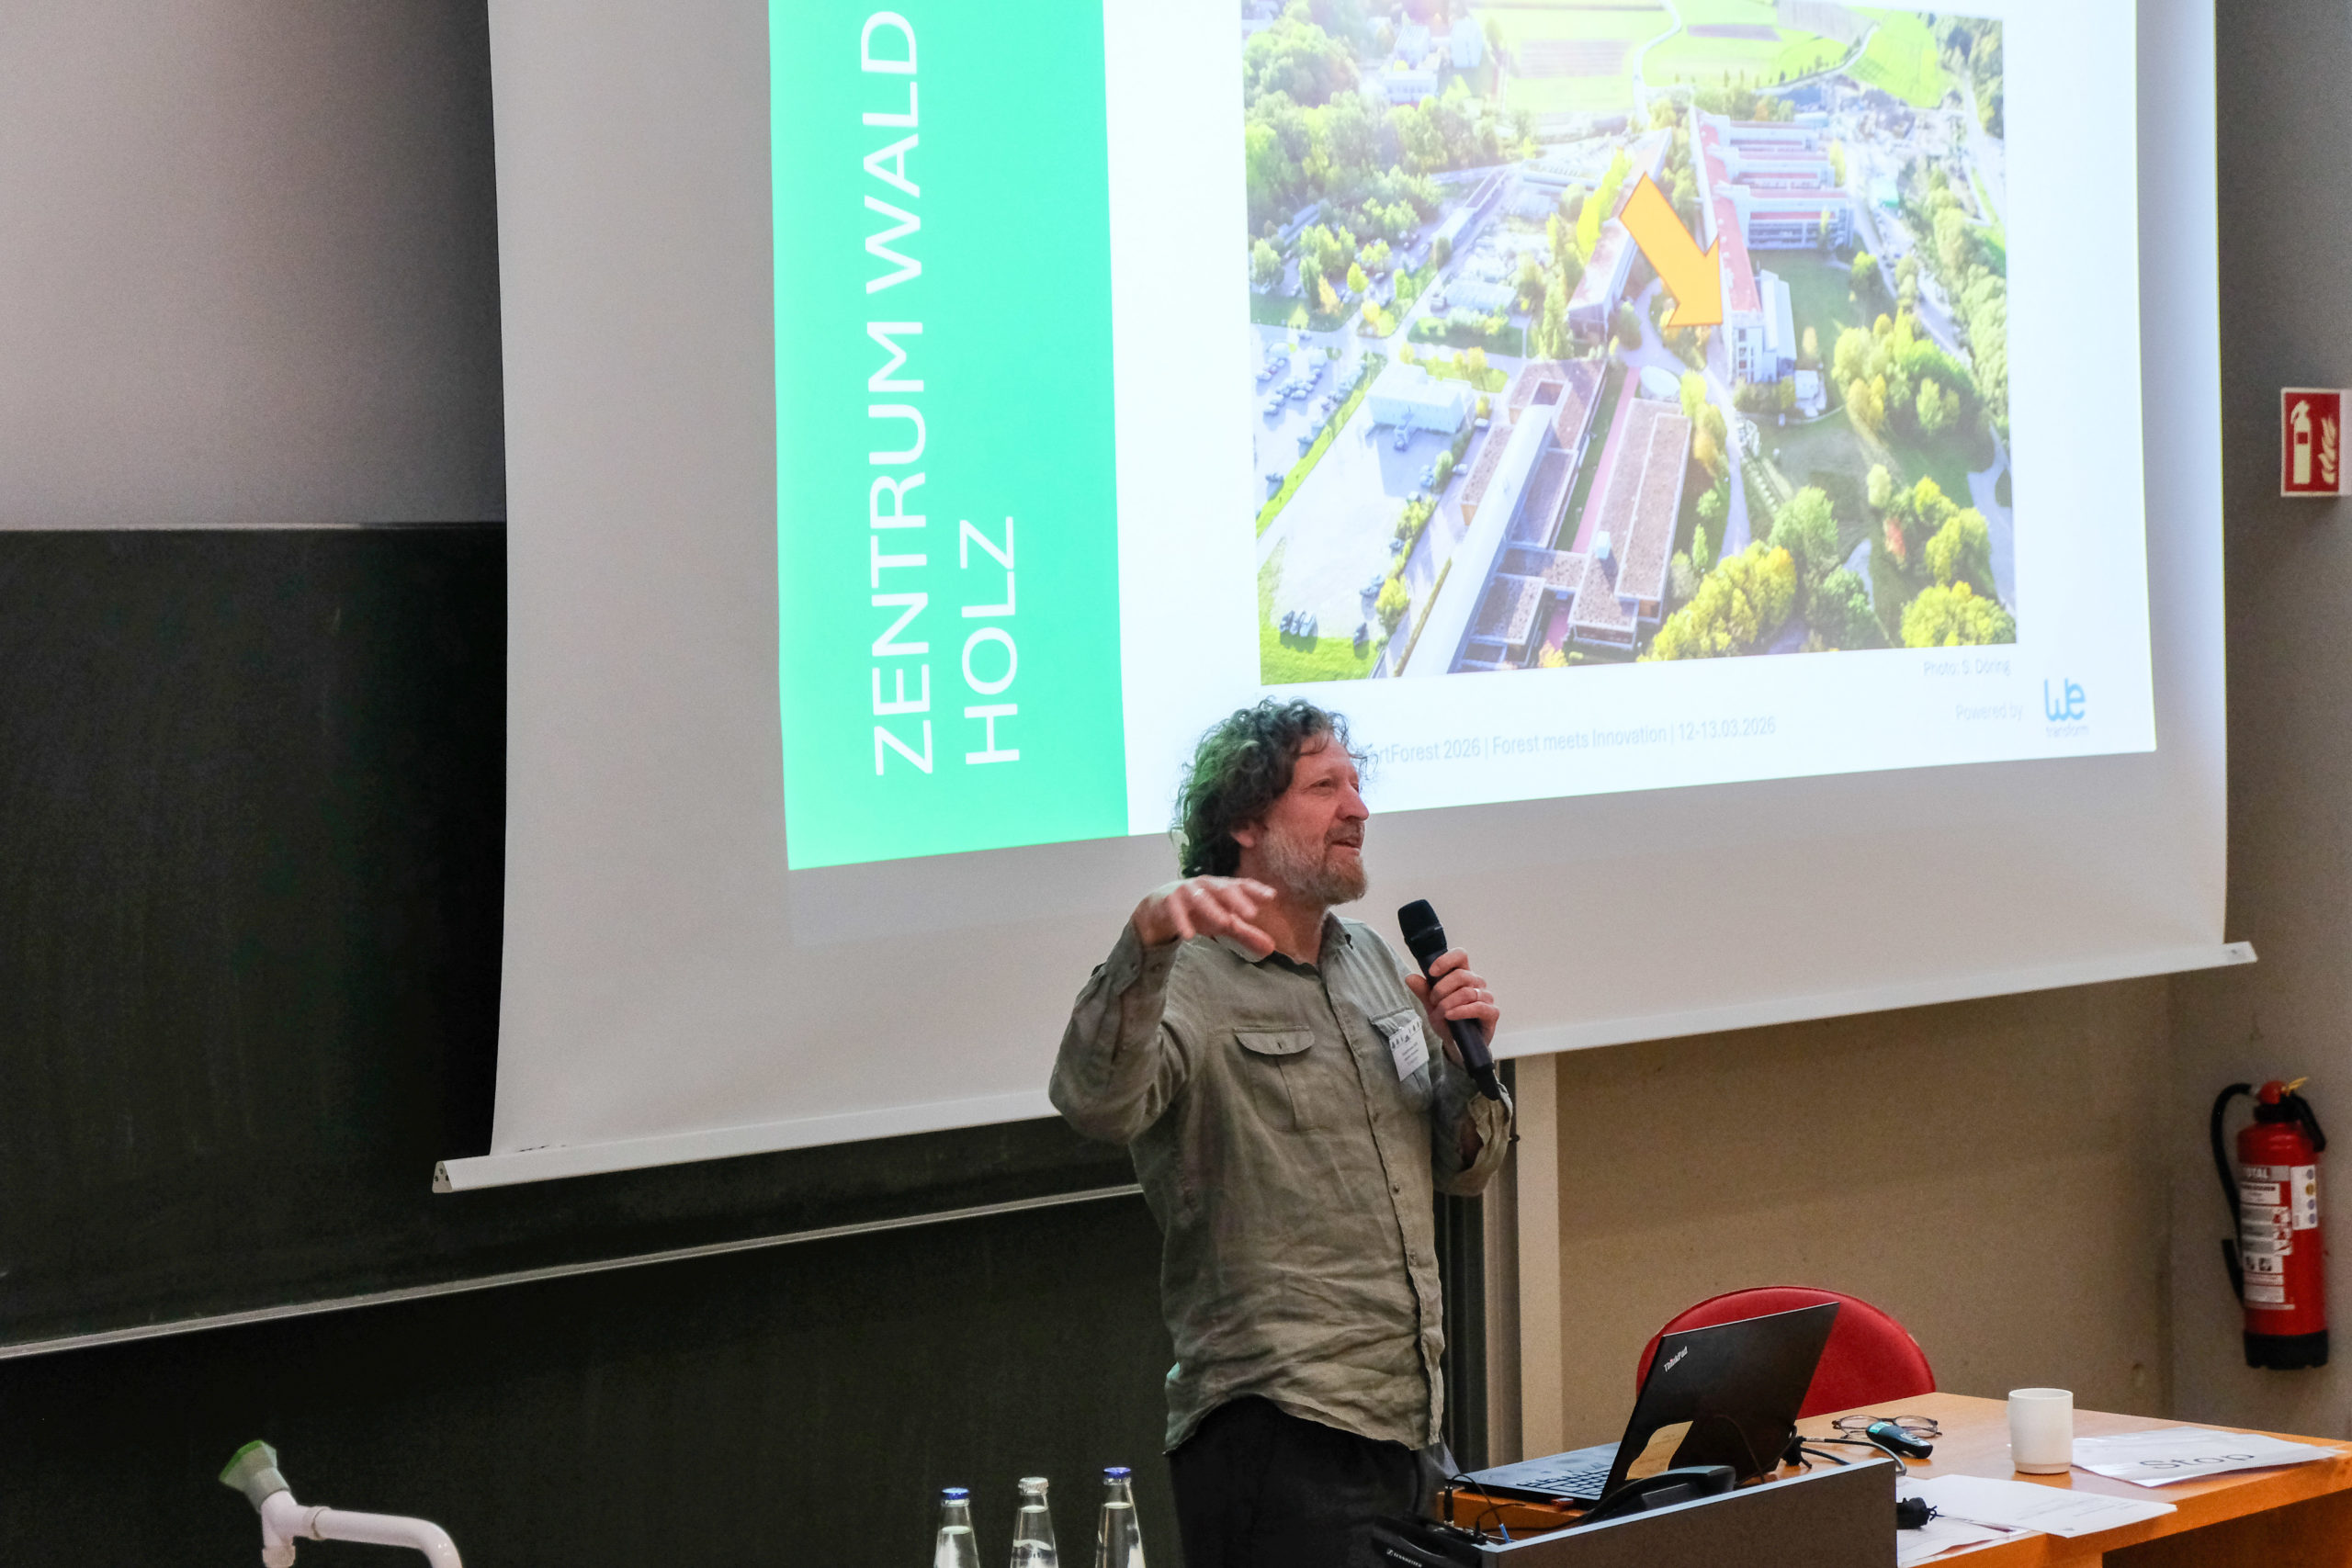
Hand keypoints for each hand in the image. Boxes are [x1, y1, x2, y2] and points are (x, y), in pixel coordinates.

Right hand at [1132, 877, 1277, 958]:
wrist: (1161, 907)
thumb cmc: (1199, 911)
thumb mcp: (1223, 923)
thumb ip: (1246, 933)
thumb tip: (1271, 948)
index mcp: (1222, 887)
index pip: (1242, 885)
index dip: (1256, 889)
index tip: (1271, 896)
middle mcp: (1206, 885)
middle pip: (1223, 889)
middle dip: (1238, 899)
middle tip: (1251, 913)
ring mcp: (1187, 890)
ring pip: (1200, 897)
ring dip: (1213, 909)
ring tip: (1225, 923)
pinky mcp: (1169, 900)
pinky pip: (1176, 910)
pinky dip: (1182, 921)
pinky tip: (1189, 935)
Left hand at [1404, 948, 1498, 1064]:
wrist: (1457, 1045)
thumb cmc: (1448, 1020)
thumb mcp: (1431, 1005)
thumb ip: (1423, 991)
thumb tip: (1410, 977)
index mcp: (1463, 974)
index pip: (1460, 956)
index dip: (1446, 960)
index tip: (1431, 972)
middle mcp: (1476, 982)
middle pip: (1461, 975)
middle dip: (1441, 989)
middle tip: (1432, 1001)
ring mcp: (1486, 997)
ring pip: (1467, 992)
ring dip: (1448, 1003)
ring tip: (1440, 1014)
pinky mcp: (1491, 1013)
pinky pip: (1478, 1007)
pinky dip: (1461, 1011)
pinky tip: (1450, 1016)